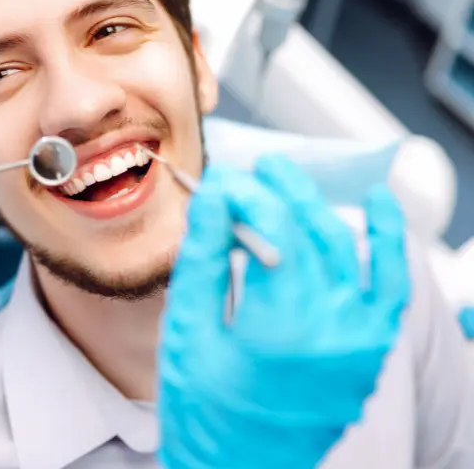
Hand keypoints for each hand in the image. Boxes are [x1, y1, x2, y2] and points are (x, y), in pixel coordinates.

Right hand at [158, 155, 409, 468]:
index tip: (221, 181)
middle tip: (253, 168)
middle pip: (308, 232)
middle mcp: (333, 330)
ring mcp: (361, 341)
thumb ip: (204, 260)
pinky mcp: (371, 351)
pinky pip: (392, 284)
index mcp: (279, 328)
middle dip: (277, 191)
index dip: (247, 194)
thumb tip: (216, 197)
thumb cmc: (204, 413)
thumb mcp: (188, 335)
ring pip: (346, 249)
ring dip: (316, 207)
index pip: (273, 228)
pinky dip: (388, 240)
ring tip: (287, 180)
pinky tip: (379, 202)